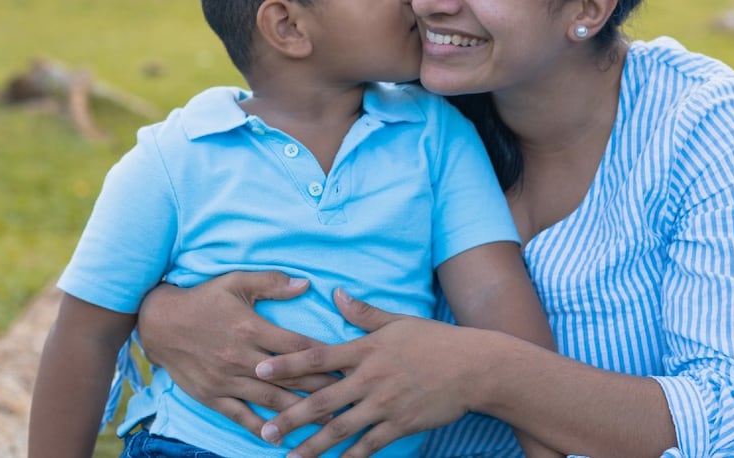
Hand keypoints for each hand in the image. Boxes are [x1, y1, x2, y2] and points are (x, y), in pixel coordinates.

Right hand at [135, 271, 332, 436]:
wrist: (159, 323)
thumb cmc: (203, 299)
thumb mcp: (236, 282)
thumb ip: (271, 283)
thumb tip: (305, 284)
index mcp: (251, 328)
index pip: (296, 346)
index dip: (323, 357)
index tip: (346, 364)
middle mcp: (241, 358)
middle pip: (290, 377)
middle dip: (321, 388)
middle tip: (348, 397)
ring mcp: (227, 379)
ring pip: (270, 400)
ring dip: (300, 412)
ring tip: (327, 420)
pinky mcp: (212, 395)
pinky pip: (240, 415)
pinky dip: (260, 427)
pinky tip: (279, 437)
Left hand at [255, 288, 479, 456]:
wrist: (474, 367)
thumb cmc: (435, 340)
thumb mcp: (398, 321)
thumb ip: (363, 312)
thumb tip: (335, 293)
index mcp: (366, 349)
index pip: (317, 356)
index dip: (287, 364)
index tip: (259, 369)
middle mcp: (370, 377)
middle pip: (322, 399)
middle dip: (290, 417)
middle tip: (264, 430)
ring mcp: (384, 403)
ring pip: (340, 428)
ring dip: (312, 445)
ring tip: (289, 457)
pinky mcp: (400, 424)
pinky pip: (369, 445)